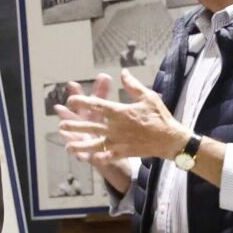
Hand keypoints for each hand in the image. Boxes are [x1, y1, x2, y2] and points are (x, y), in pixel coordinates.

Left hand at [56, 69, 188, 163]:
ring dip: (80, 145)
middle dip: (74, 126)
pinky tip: (87, 159)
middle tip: (61, 126)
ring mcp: (119, 141)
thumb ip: (133, 86)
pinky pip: (107, 157)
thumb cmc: (160, 116)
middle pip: (90, 126)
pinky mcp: (124, 152)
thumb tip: (123, 73)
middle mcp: (116, 127)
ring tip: (67, 147)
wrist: (171, 139)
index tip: (70, 100)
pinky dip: (97, 158)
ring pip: (95, 144)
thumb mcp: (148, 97)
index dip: (81, 102)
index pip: (96, 105)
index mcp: (120, 112)